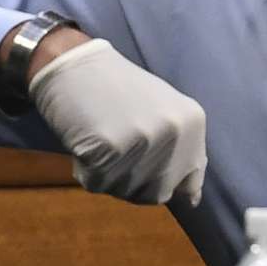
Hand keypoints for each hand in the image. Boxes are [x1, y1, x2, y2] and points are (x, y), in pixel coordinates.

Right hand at [28, 38, 206, 205]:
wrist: (73, 65)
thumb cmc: (116, 90)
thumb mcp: (163, 112)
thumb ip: (182, 152)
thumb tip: (193, 201)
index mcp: (192, 123)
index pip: (188, 185)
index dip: (160, 179)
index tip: (142, 160)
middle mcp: (174, 133)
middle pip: (157, 194)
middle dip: (133, 181)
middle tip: (116, 148)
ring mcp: (142, 141)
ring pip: (125, 192)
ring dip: (108, 175)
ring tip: (101, 138)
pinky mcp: (108, 150)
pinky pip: (96, 184)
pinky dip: (85, 170)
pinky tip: (86, 141)